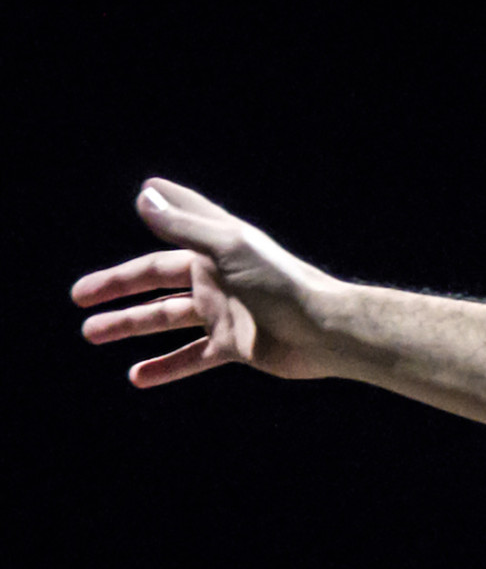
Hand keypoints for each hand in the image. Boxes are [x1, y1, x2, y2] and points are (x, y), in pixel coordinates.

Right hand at [72, 179, 348, 385]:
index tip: (138, 194)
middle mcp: (215, 280)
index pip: (171, 230)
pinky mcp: (234, 347)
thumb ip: (185, 224)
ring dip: (129, 327)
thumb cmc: (282, 282)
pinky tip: (136, 376)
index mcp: (213, 251)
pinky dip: (165, 367)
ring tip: (92, 333)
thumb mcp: (228, 247)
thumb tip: (145, 192)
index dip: (154, 214)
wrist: (325, 331)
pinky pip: (191, 358)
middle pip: (155, 281)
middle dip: (116, 288)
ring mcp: (223, 314)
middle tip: (77, 299)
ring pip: (165, 320)